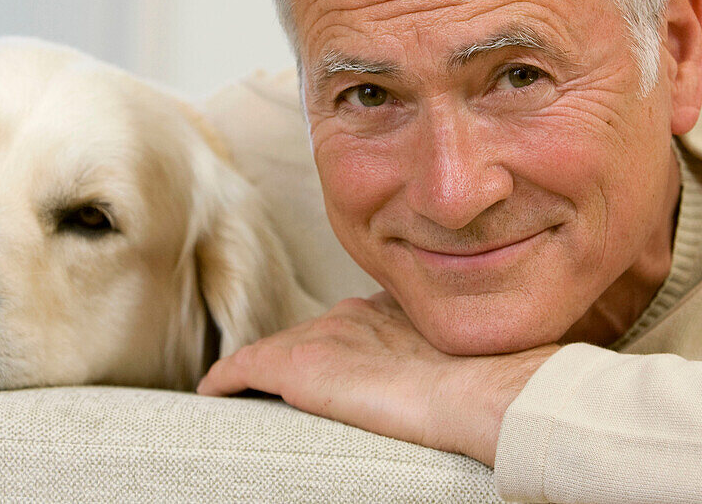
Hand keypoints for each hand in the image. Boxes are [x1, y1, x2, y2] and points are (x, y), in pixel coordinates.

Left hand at [196, 292, 557, 464]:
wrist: (480, 390)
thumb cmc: (489, 383)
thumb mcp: (462, 359)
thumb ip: (439, 358)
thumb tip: (451, 381)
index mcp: (390, 309)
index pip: (347, 324)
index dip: (333, 343)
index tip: (327, 360)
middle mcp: (352, 314)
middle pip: (308, 334)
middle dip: (293, 355)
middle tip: (272, 382)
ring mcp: (325, 336)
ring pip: (276, 350)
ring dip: (257, 369)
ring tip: (236, 388)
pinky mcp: (299, 366)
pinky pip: (245, 367)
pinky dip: (227, 378)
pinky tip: (211, 392)